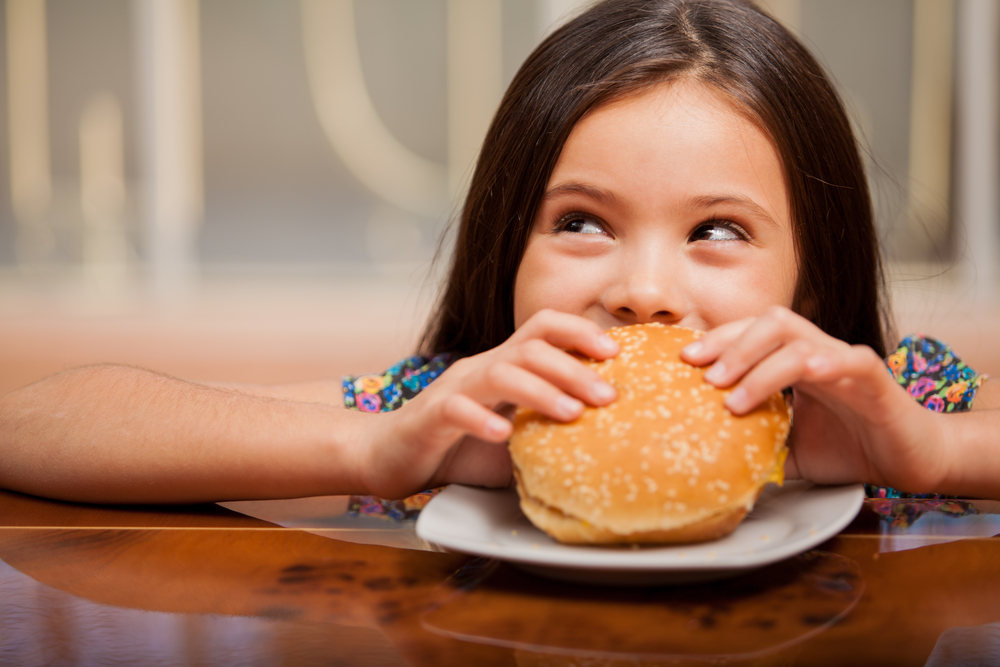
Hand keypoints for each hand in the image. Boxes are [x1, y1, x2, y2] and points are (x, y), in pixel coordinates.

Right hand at [355, 309, 619, 498]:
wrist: (389, 455)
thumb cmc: (459, 447)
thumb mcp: (515, 436)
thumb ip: (549, 432)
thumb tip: (607, 444)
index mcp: (504, 365)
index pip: (544, 329)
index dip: (581, 332)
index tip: (617, 353)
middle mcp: (482, 368)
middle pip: (531, 349)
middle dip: (575, 368)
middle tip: (610, 396)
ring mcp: (454, 388)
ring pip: (500, 373)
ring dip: (541, 390)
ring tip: (572, 413)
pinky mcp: (430, 416)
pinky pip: (457, 409)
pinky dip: (482, 420)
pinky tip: (504, 436)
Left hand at [680, 306, 947, 492]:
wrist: (909, 461)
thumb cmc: (850, 449)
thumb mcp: (790, 451)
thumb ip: (757, 447)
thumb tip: (713, 462)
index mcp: (794, 361)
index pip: (750, 333)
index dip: (717, 340)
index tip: (684, 360)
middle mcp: (817, 353)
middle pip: (770, 323)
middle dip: (731, 344)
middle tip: (702, 374)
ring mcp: (845, 362)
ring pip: (799, 341)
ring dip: (759, 366)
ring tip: (732, 397)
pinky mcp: (875, 379)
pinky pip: (849, 360)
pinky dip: (824, 364)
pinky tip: (802, 378)